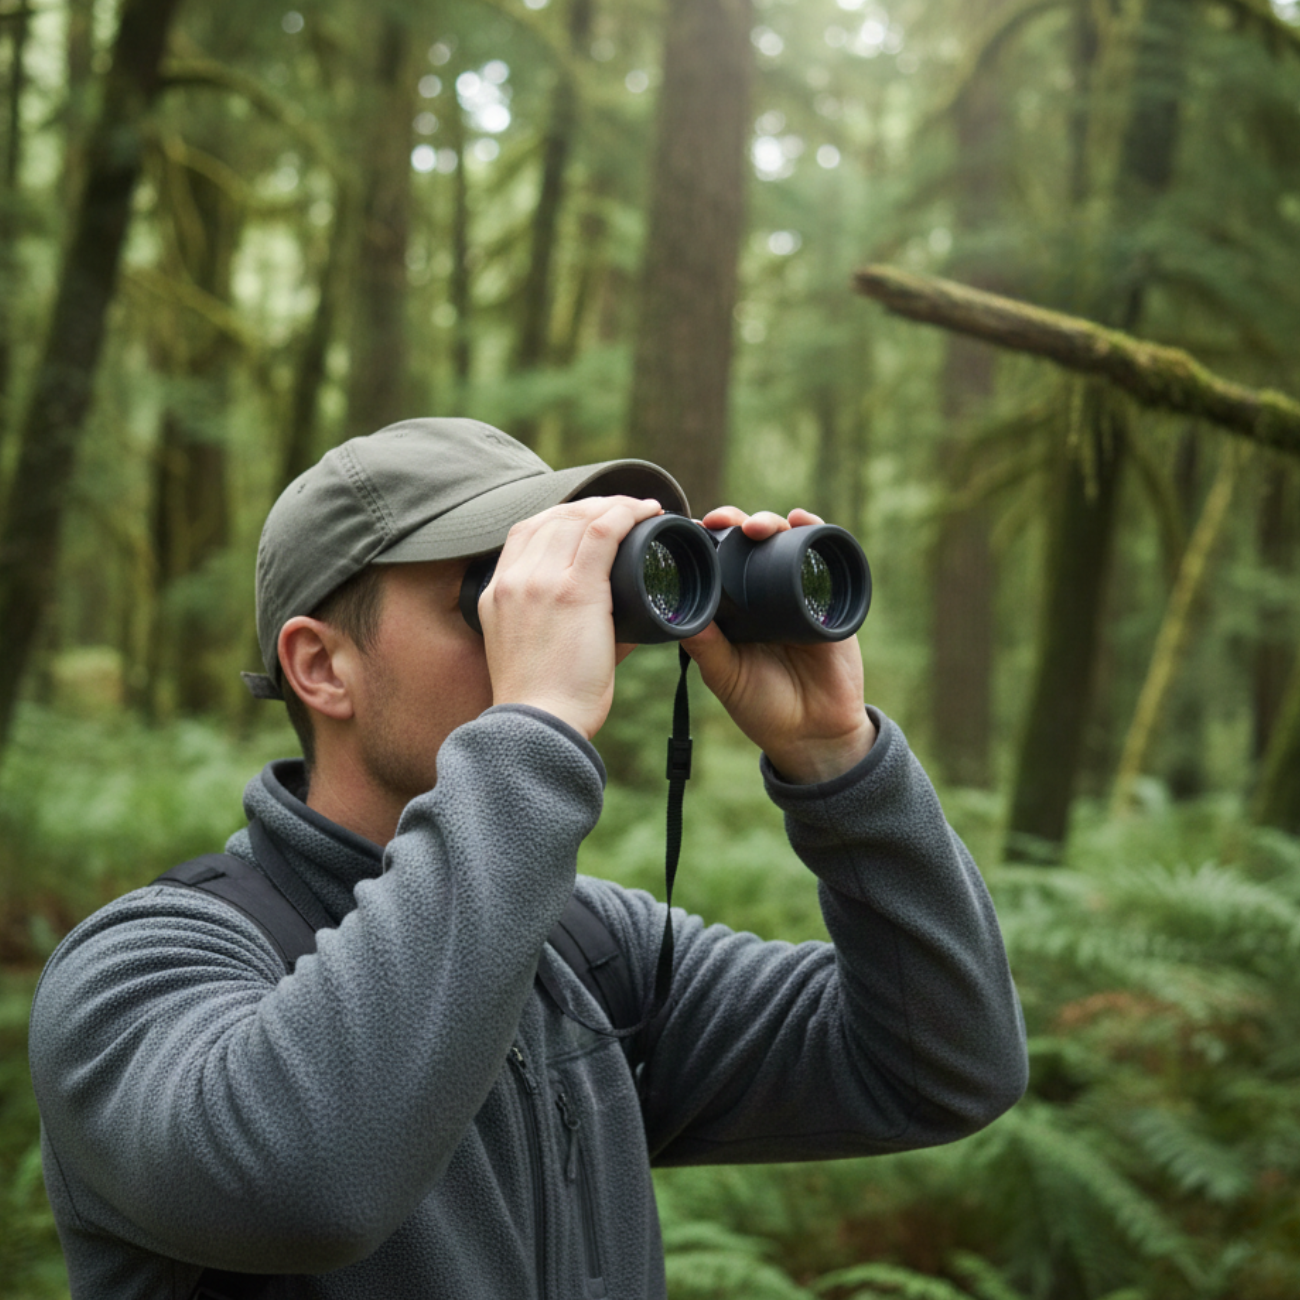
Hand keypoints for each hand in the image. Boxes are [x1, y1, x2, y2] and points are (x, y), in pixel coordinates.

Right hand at [478, 496, 662, 738]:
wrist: (539, 728)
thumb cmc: (546, 703)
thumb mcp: (533, 651)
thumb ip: (566, 626)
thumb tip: (626, 622)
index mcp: (495, 593)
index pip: (526, 531)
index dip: (563, 516)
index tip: (593, 519)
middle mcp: (512, 580)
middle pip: (553, 518)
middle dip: (592, 506)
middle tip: (625, 510)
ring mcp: (539, 582)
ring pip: (578, 518)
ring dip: (613, 505)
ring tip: (641, 509)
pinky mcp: (573, 591)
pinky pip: (602, 533)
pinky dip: (626, 514)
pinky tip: (646, 511)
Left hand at [682, 506, 876, 783]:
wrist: (813, 734)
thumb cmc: (762, 707)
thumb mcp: (726, 677)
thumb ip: (707, 648)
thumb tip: (679, 613)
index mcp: (735, 608)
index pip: (720, 561)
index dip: (709, 539)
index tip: (692, 527)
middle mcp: (765, 594)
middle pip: (753, 544)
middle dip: (739, 523)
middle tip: (725, 523)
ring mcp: (799, 593)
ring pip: (787, 543)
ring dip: (774, 523)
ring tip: (762, 526)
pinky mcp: (831, 600)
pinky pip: (826, 559)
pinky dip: (817, 533)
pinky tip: (805, 521)